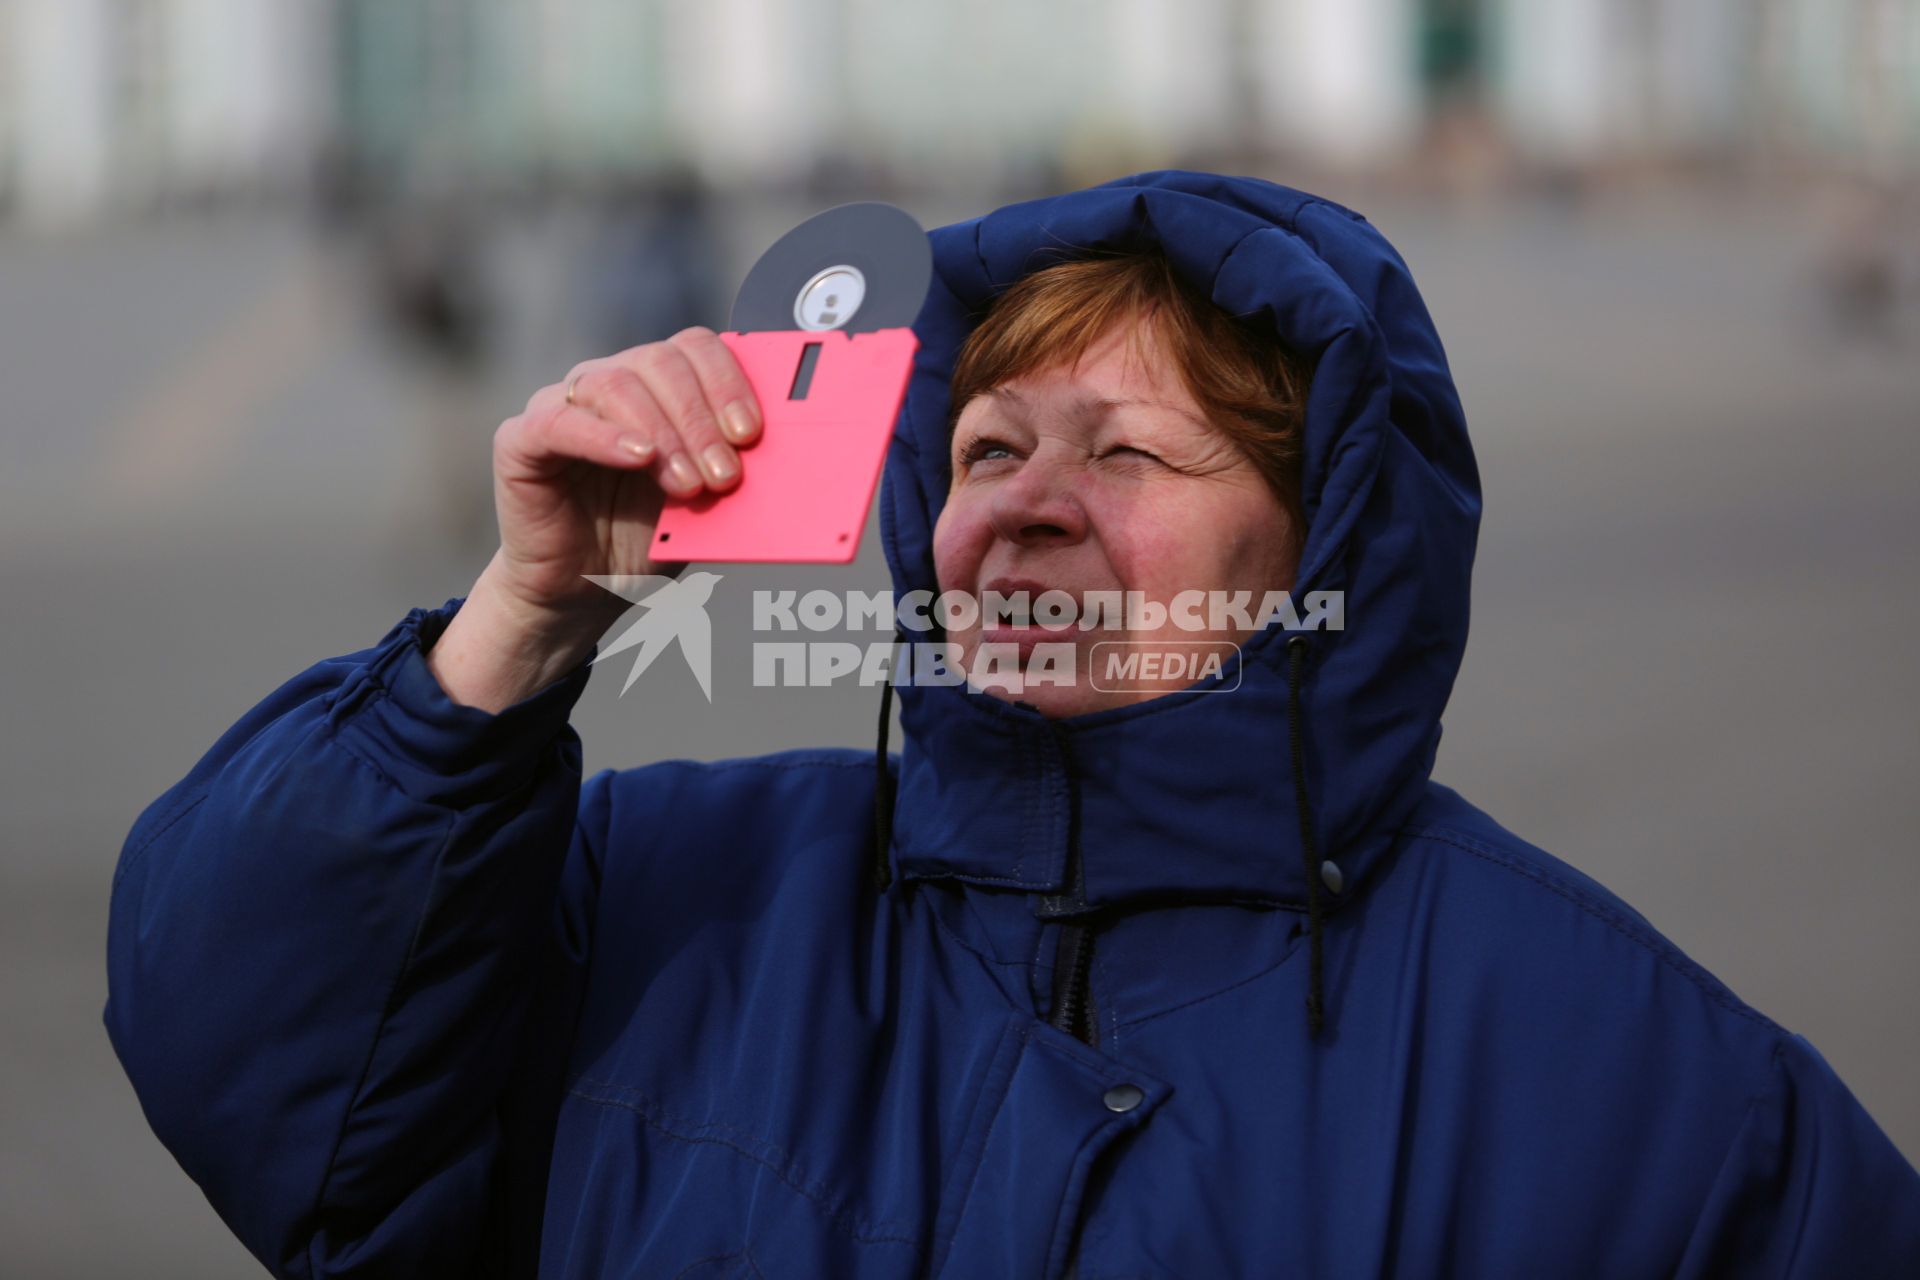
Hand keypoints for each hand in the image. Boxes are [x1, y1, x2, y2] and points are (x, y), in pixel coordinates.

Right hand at [488, 325, 761, 627]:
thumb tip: (777, 456)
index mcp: (659, 386)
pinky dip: (603, 437)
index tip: (751, 433)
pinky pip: (560, 421)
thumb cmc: (647, 541)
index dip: (727, 382)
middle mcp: (610, 381)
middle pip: (660, 361)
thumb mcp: (703, 503)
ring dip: (663, 433)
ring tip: (687, 486)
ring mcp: (563, 404)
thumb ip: (729, 470)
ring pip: (615, 382)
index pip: (696, 348)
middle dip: (700, 418)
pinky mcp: (521, 439)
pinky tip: (638, 458)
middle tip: (725, 474)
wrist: (584, 592)